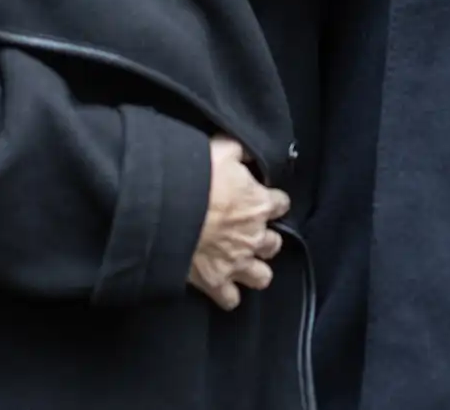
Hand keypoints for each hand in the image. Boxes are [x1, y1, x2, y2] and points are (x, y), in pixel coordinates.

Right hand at [187, 137, 289, 310]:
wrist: (168, 210)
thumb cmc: (197, 176)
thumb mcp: (222, 150)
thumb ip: (240, 150)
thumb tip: (249, 151)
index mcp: (259, 204)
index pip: (281, 204)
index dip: (272, 201)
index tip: (263, 199)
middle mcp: (255, 237)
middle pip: (274, 244)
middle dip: (265, 239)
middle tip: (250, 233)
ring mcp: (237, 263)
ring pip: (261, 277)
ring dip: (254, 270)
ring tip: (242, 263)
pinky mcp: (216, 282)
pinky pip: (231, 299)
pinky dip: (228, 294)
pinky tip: (222, 287)